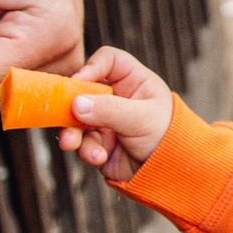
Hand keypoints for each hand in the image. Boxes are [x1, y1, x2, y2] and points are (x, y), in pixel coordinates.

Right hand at [57, 44, 172, 180]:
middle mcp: (115, 97)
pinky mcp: (97, 143)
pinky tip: (99, 157)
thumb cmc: (166, 135)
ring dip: (71, 132)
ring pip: (75, 119)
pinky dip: (85, 150)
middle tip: (64, 116)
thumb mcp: (142, 118)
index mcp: (132, 80)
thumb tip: (76, 103)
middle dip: (70, 105)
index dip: (91, 67)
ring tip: (72, 144)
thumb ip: (110, 109)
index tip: (78, 82)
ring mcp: (104, 120)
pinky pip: (82, 143)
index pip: (108, 61)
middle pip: (82, 90)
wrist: (169, 172)